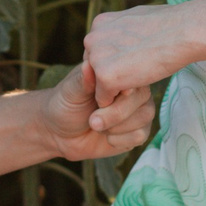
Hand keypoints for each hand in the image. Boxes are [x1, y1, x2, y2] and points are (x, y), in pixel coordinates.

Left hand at [39, 62, 155, 161]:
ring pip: (144, 117)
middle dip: (113, 113)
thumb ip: (83, 80)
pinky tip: (106, 136)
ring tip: (98, 125)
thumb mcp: (71, 91)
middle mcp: (135, 88)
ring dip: (115, 127)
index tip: (98, 101)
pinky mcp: (139, 131)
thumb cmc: (66, 104)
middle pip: (142, 97)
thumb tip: (88, 66)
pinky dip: (119, 139)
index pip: (134, 74)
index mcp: (120, 71)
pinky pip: (141, 135)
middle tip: (92, 119)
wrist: (61, 134)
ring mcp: (140, 109)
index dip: (117, 91)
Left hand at [83, 1, 205, 104]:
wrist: (185, 31)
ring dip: (115, 90)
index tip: (135, 63)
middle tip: (137, 72)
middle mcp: (92, 38)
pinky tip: (136, 88)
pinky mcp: (106, 77)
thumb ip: (124, 32)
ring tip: (139, 79)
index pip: (97, 54)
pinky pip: (104, 100)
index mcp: (100, 23)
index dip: (116, 64)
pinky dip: (119, 102)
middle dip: (111, 77)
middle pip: (93, 72)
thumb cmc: (171, 25)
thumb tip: (127, 38)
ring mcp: (97, 58)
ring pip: (97, 87)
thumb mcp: (139, 21)